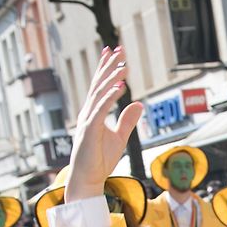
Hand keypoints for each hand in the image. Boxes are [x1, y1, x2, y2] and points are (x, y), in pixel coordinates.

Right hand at [65, 46, 143, 203]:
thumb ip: (127, 120)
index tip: (114, 52)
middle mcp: (88, 112)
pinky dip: (110, 97)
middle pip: (99, 84)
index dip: (106, 68)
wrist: (88, 178)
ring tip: (123, 65)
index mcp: (93, 112)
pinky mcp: (90, 130)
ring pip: (99, 93)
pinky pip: (101, 110)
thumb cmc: (100, 159)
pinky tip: (119, 87)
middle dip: (109, 66)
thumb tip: (139, 104)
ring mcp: (87, 120)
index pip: (100, 86)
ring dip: (111, 78)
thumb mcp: (119, 137)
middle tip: (119, 49)